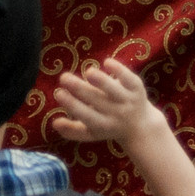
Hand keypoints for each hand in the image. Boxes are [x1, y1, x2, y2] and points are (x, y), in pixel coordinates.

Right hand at [48, 61, 164, 148]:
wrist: (141, 126)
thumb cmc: (108, 127)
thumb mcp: (91, 133)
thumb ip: (72, 130)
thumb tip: (53, 123)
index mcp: (103, 125)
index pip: (86, 116)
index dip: (72, 105)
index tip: (58, 93)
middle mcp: (117, 113)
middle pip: (97, 101)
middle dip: (80, 89)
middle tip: (63, 77)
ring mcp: (128, 100)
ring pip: (114, 90)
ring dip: (102, 81)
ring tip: (88, 71)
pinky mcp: (137, 88)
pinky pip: (129, 79)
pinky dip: (120, 70)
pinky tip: (107, 62)